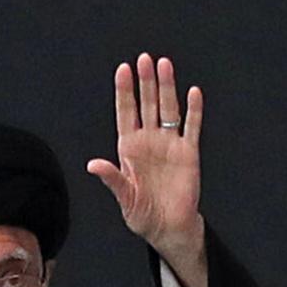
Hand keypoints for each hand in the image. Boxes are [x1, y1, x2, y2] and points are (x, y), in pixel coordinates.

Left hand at [87, 54, 205, 286]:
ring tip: (164, 65)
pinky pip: (192, 127)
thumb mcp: (124, 198)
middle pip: (147, 104)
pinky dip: (194, 110)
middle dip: (145, 82)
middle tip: (144, 59)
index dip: (125, 91)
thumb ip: (112, 179)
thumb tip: (93, 165)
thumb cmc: (142, 215)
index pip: (126, 112)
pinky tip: (193, 92)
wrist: (168, 228)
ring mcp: (169, 144)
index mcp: (129, 148)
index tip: (123, 69)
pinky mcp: (189, 152)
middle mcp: (149, 140)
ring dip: (167, 87)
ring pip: (168, 109)